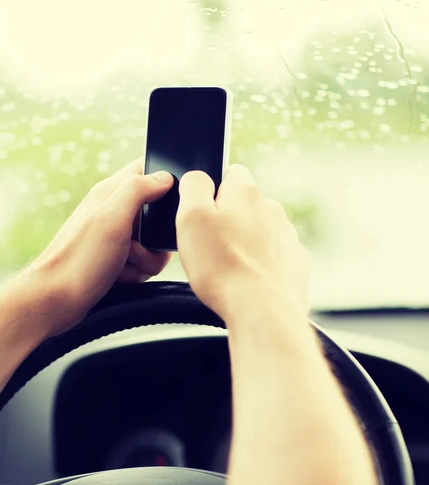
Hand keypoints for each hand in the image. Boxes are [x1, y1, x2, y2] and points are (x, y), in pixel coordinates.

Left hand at [23, 159, 172, 335]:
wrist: (56, 300)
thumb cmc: (80, 259)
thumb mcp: (113, 217)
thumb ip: (139, 190)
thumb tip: (165, 176)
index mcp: (112, 192)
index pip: (147, 169)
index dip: (165, 180)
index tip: (165, 204)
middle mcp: (114, 210)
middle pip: (157, 213)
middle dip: (156, 235)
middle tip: (135, 245)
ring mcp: (115, 235)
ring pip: (154, 242)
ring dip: (146, 258)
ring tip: (124, 263)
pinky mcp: (116, 258)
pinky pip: (144, 262)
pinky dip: (137, 272)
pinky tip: (120, 276)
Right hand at [176, 165, 309, 323]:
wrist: (261, 311)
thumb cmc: (222, 267)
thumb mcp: (190, 218)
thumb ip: (193, 186)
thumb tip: (198, 176)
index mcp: (245, 193)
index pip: (230, 174)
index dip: (213, 192)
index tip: (202, 216)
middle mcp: (272, 209)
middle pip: (244, 206)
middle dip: (229, 221)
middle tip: (209, 247)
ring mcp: (287, 236)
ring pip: (259, 232)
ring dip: (244, 244)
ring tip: (227, 269)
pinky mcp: (295, 263)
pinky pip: (272, 257)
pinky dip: (260, 266)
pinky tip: (246, 281)